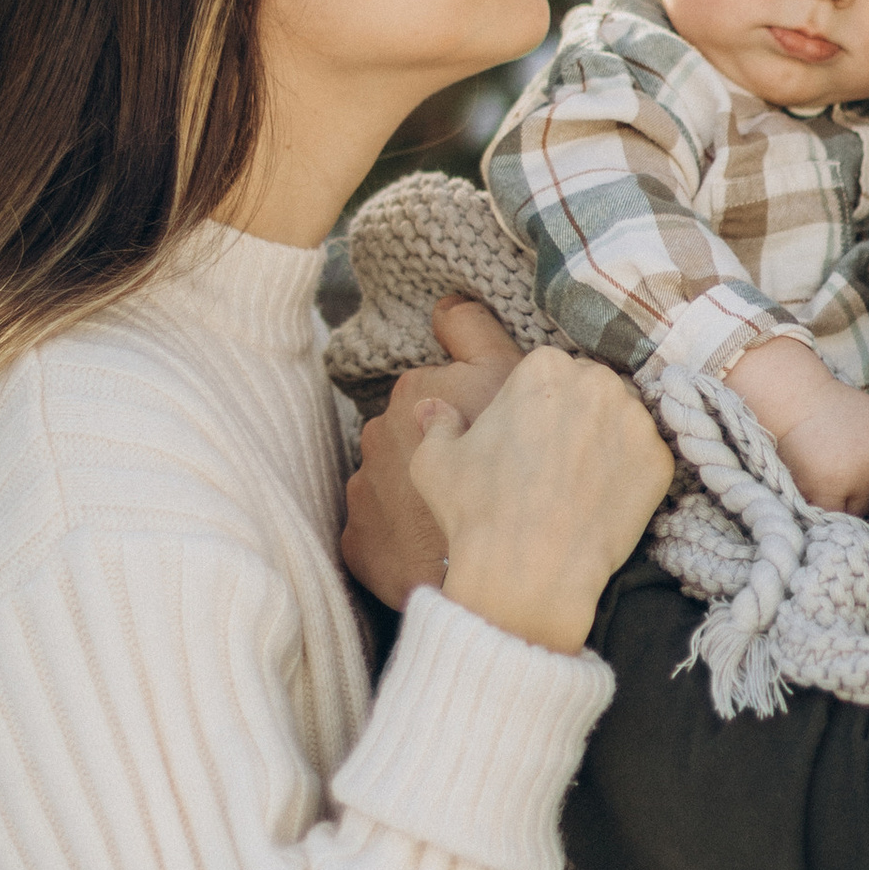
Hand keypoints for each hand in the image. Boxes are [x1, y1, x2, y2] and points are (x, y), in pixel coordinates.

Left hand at [343, 300, 521, 613]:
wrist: (494, 566)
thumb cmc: (511, 465)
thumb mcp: (508, 377)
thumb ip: (473, 331)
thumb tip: (444, 303)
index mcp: (413, 392)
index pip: (439, 386)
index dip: (467, 404)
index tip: (485, 427)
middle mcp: (377, 434)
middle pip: (415, 433)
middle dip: (438, 447)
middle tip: (481, 475)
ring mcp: (362, 489)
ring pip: (395, 482)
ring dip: (418, 492)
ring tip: (457, 512)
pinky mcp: (357, 540)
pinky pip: (380, 531)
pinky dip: (402, 536)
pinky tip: (435, 543)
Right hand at [418, 347, 672, 654]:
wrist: (528, 571)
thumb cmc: (477, 511)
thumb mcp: (435, 461)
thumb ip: (437, 423)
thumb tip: (430, 408)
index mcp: (544, 367)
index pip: (549, 375)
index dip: (535, 410)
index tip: (527, 441)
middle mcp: (596, 380)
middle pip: (591, 391)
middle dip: (576, 419)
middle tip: (554, 465)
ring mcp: (635, 419)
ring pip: (621, 421)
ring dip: (605, 443)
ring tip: (577, 487)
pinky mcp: (659, 459)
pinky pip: (644, 459)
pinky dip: (628, 478)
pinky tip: (600, 504)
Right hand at [728, 336, 868, 517]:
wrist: (795, 398)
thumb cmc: (828, 411)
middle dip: (865, 497)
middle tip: (840, 484)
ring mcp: (863, 475)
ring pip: (861, 511)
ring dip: (844, 505)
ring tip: (826, 484)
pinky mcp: (834, 487)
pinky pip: (837, 514)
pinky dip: (826, 510)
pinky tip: (816, 494)